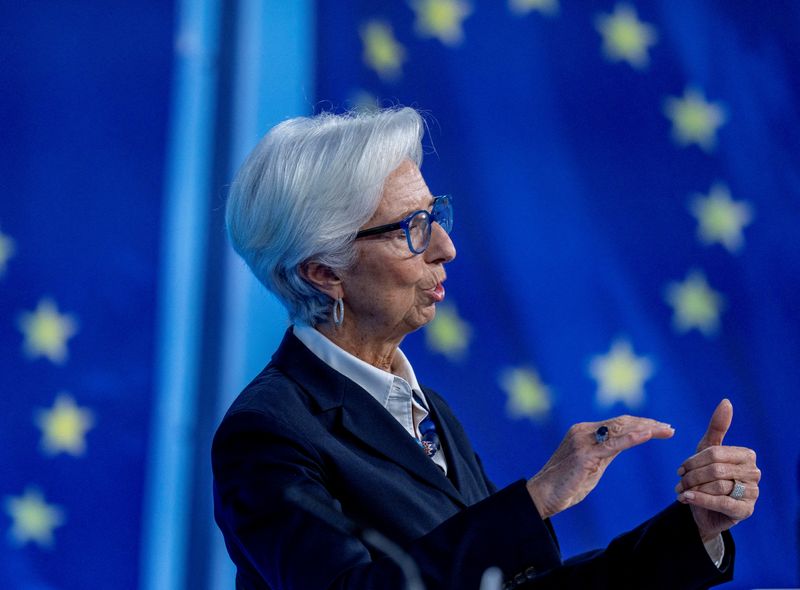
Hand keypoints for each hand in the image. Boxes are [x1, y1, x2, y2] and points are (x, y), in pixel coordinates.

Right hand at [527, 416, 674, 518]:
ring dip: (647, 428)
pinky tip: (648, 435)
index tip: (660, 428)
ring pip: (621, 429)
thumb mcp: (592, 465)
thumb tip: (625, 444)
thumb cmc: (565, 485)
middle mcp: (583, 431)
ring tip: (667, 430)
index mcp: (583, 431)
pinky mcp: (585, 454)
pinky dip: (633, 438)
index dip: (640, 423)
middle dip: (648, 423)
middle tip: (669, 428)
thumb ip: (606, 453)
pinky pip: (614, 444)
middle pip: (622, 422)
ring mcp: (583, 440)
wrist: (542, 496)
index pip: (617, 423)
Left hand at [675, 399, 759, 541]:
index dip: (693, 461)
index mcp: (746, 455)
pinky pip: (722, 503)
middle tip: (679, 482)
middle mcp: (754, 473)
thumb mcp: (707, 450)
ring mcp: (753, 493)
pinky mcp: (746, 511)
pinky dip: (700, 500)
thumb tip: (726, 401)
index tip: (680, 469)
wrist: (705, 509)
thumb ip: (717, 427)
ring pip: (717, 486)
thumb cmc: (707, 476)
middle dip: (692, 476)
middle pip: (715, 470)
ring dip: (694, 488)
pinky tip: (686, 499)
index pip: (714, 453)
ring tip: (682, 491)